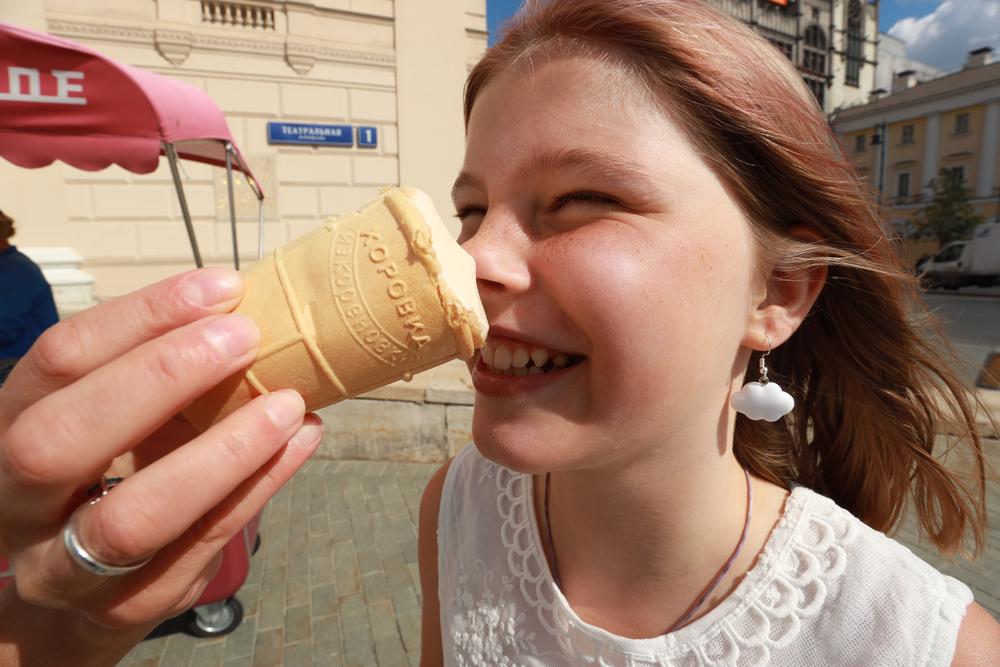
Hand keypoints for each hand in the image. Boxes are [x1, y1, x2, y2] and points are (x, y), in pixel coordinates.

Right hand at [0, 268, 322, 635]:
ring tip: (288, 405)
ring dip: (219, 454)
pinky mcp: (128, 604)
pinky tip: (298, 443)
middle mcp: (20, 500)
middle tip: (243, 338)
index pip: (58, 360)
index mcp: (14, 426)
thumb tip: (241, 312)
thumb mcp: (114, 415)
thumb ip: (157, 373)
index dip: (140, 317)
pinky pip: (196, 547)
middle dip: (158, 379)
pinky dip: (255, 489)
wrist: (82, 594)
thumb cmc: (109, 475)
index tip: (220, 288)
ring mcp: (67, 565)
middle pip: (59, 441)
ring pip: (130, 517)